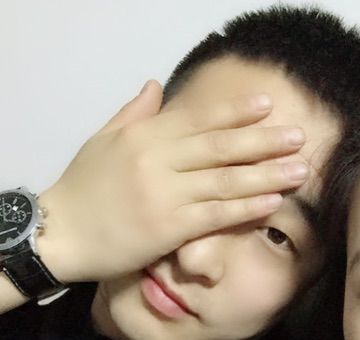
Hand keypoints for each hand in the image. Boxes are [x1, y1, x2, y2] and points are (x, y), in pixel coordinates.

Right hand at [38, 80, 308, 282]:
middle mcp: (158, 160)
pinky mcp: (169, 228)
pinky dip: (246, 208)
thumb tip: (155, 84)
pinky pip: (216, 215)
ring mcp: (166, 195)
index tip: (267, 107)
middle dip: (263, 141)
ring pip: (225, 181)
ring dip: (266, 174)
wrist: (60, 233)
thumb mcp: (102, 141)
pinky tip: (273, 202)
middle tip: (298, 136)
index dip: (235, 113)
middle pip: (221, 148)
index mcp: (144, 136)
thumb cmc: (82, 187)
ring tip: (299, 169)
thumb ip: (133, 113)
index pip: (198, 119)